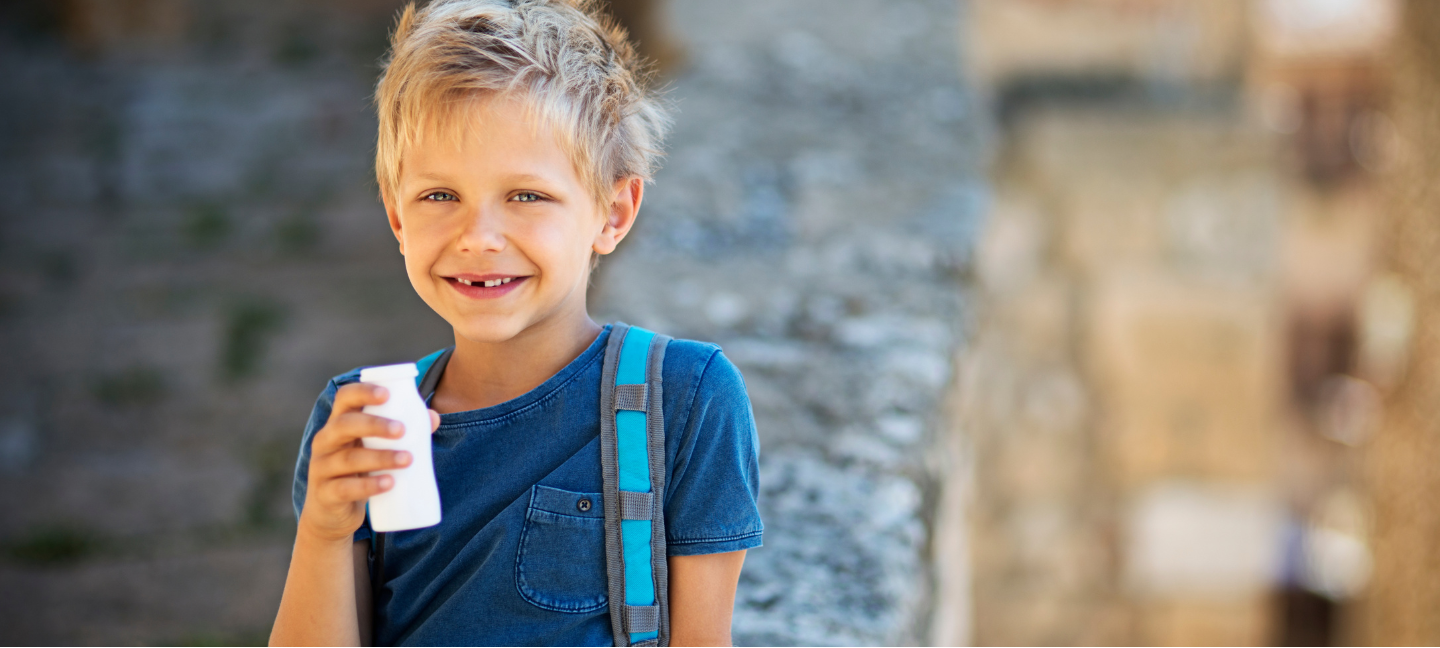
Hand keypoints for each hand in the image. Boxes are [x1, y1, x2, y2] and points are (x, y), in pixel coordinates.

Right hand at [298, 383, 440, 542]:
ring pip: (347, 458)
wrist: (332, 514)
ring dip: (380, 457)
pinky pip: (344, 488)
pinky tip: (389, 483)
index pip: (344, 398)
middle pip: (343, 425)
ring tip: (407, 459)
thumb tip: (433, 418)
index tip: (387, 394)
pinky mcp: (325, 495)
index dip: (363, 392)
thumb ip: (401, 432)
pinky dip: (368, 485)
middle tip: (402, 430)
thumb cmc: (358, 472)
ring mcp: (321, 468)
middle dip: (374, 424)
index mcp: (338, 423)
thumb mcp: (374, 449)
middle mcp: (325, 441)